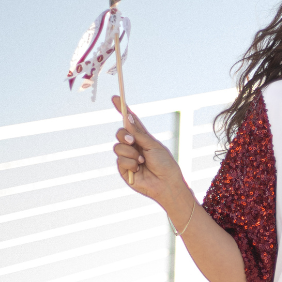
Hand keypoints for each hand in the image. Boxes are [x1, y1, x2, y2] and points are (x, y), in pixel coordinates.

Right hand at [111, 96, 189, 215]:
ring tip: (141, 161)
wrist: (166, 183)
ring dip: (130, 152)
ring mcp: (128, 157)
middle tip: (133, 142)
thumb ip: (138, 133)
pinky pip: (119, 160)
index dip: (122, 110)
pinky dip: (130, 163)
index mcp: (142, 138)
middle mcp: (134, 146)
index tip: (115, 98)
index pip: (130, 121)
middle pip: (120, 133)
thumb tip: (126, 117)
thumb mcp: (152, 145)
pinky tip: (138, 169)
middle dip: (124, 135)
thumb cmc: (165, 164)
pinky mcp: (124, 169)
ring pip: (117, 147)